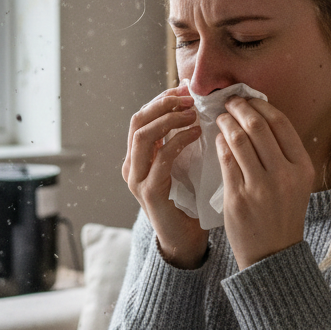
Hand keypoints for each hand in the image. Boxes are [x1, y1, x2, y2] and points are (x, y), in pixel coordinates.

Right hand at [123, 83, 208, 268]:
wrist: (185, 240)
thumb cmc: (188, 200)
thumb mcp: (183, 163)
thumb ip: (182, 139)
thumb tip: (198, 105)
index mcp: (137, 156)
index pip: (142, 116)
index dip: (162, 98)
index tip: (185, 89)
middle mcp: (131, 165)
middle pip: (138, 121)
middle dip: (164, 104)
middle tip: (190, 98)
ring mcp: (137, 180)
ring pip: (144, 136)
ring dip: (170, 119)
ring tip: (194, 113)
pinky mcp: (149, 193)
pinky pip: (161, 159)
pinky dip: (179, 141)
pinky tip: (197, 133)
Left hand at [215, 97, 314, 269]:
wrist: (274, 254)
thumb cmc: (283, 213)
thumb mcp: (297, 182)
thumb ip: (284, 153)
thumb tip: (260, 116)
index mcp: (303, 167)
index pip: (280, 123)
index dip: (261, 105)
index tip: (249, 99)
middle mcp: (284, 175)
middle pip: (258, 126)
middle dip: (240, 108)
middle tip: (230, 102)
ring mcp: (260, 187)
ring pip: (239, 140)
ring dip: (226, 123)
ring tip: (221, 118)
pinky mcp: (238, 197)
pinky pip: (226, 160)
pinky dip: (220, 143)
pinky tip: (218, 139)